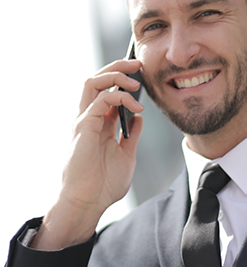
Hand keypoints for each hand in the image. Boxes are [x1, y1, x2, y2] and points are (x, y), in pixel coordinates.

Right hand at [33, 59, 143, 249]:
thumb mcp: (126, 155)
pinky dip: (120, 97)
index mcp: (99, 123)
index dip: (123, 79)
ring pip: (93, 82)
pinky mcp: (84, 126)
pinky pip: (101, 100)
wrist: (89, 202)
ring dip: (116, 75)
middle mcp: (90, 118)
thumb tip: (138, 118)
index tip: (142, 75)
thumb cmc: (104, 184)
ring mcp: (85, 120)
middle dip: (118, 67)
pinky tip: (135, 108)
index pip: (107, 90)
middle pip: (97, 79)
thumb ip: (131, 135)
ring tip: (136, 81)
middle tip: (139, 64)